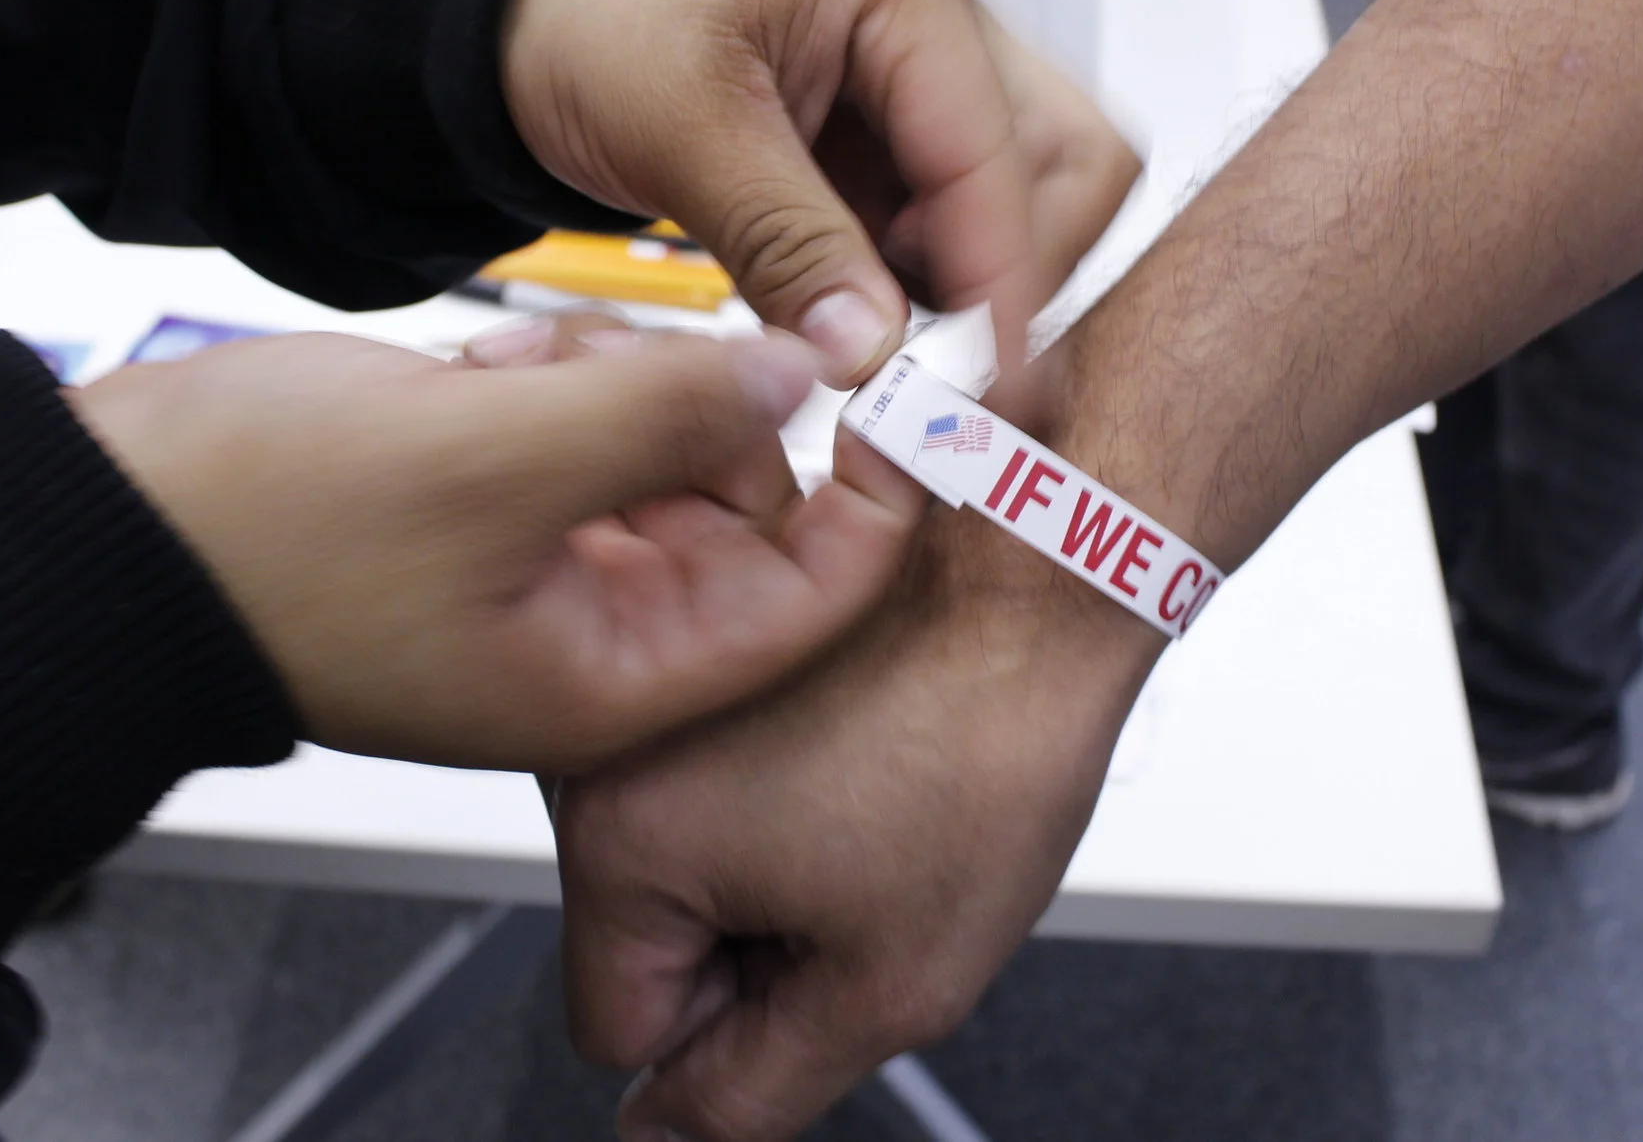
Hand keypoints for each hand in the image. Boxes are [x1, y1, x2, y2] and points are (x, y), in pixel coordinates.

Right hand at [70, 329, 920, 772]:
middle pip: (747, 507)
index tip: (897, 379)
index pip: (813, 599)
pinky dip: (555, 373)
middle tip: (645, 352)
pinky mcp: (489, 492)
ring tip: (526, 363)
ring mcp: (539, 558)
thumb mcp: (490, 460)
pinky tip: (484, 359)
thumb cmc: (266, 530)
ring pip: (666, 444)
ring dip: (622, 381)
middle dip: (710, 412)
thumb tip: (809, 369)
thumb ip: (665, 413)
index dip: (873, 492)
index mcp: (611, 676)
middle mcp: (593, 629)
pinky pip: (586, 418)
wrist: (100, 518)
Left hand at [504, 0, 1138, 389]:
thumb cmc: (582, 0)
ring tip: (867, 331)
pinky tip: (847, 312)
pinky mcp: (881, 141)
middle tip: (944, 365)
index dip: (1009, 283)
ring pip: (1019, 204)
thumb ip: (786, 241)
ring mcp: (916, 85)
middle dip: (1019, 273)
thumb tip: (874, 352)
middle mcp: (936, 26)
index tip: (993, 389)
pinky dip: (915, 285)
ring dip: (966, 284)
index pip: (1011, 155)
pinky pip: (943, 227)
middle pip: (1067, 169)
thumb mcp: (675, 124)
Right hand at [554, 439, 1164, 1140]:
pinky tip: (870, 743)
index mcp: (622, 841)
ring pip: (680, 849)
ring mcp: (648, 680)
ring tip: (879, 795)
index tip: (822, 957)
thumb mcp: (892, 978)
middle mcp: (603, 748)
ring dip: (766, 854)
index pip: (619, 1028)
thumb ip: (756, 1089)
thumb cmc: (986, 732)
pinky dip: (779, 770)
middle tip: (867, 874)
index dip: (735, 1024)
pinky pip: (706, 762)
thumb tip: (662, 1131)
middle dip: (751, 934)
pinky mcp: (691, 637)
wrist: (1039, 557)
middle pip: (645, 933)